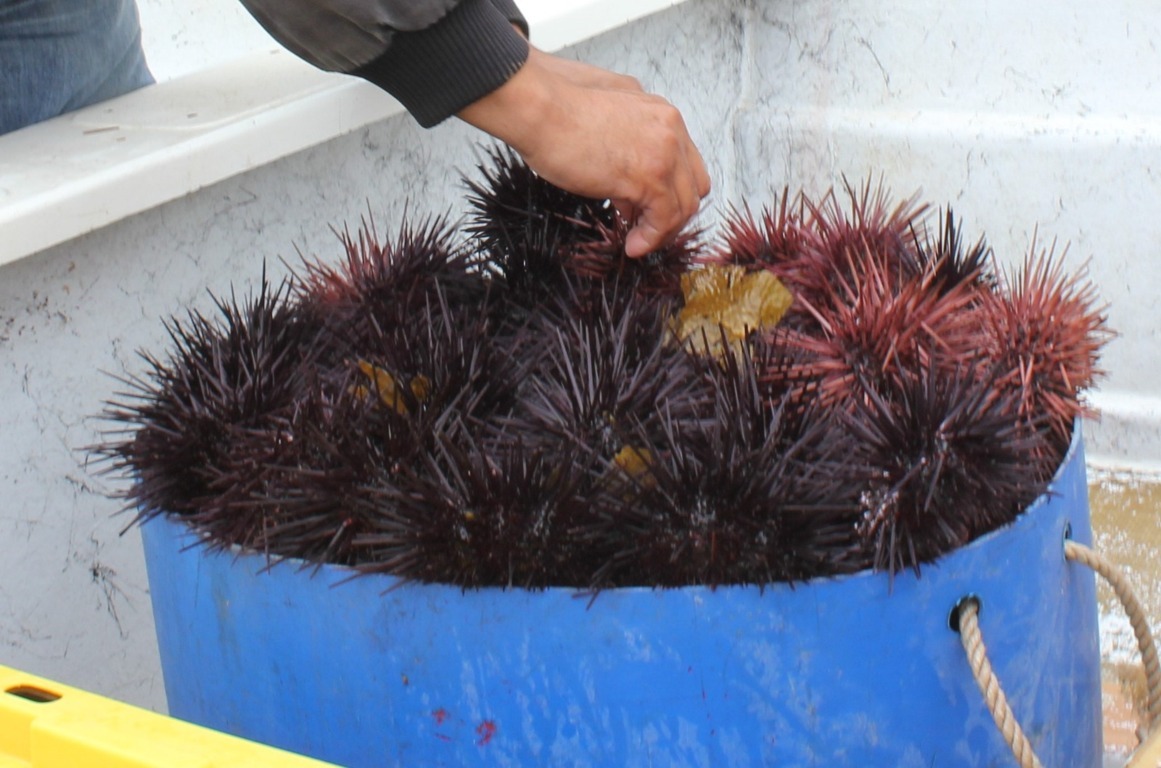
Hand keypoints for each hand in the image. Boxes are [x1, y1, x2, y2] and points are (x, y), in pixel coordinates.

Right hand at [458, 47, 710, 257]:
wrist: (539, 107)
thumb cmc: (554, 106)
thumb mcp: (603, 114)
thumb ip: (624, 137)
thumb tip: (623, 174)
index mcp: (659, 111)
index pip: (684, 159)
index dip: (670, 188)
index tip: (649, 205)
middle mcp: (670, 128)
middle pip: (692, 184)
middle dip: (673, 212)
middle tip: (648, 228)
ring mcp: (664, 153)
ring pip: (683, 206)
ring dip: (662, 230)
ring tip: (638, 241)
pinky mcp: (650, 177)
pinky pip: (664, 219)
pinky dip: (651, 238)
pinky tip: (633, 245)